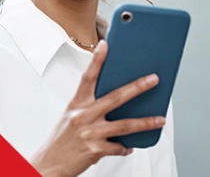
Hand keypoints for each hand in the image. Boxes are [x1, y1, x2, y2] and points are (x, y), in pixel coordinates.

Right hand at [29, 40, 165, 176]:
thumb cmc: (61, 140)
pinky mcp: (96, 150)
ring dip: (146, 122)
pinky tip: (128, 146)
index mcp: (76, 104)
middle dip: (138, 87)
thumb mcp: (71, 117)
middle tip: (153, 79)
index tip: (106, 44)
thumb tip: (118, 103)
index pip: (88, 77)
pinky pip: (119, 147)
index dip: (97, 60)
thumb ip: (90, 108)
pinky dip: (125, 147)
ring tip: (160, 120)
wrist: (48, 164)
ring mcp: (90, 133)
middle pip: (116, 97)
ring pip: (125, 125)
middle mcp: (83, 116)